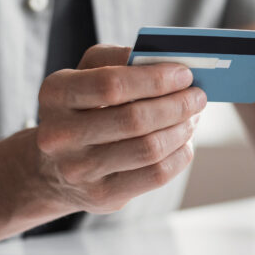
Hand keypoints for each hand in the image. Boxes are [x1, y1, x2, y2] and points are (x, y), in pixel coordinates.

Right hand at [33, 45, 206, 213]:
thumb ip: (121, 59)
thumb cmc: (85, 107)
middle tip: (198, 96)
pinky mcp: (102, 196)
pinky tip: (184, 141)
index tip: (184, 74)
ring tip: (193, 116)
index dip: (155, 79)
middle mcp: (60, 135)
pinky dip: (180, 154)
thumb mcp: (88, 73)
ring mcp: (79, 170)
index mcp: (56, 93)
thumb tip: (167, 61)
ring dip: (182, 128)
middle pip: (135, 119)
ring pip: (150, 148)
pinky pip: (157, 174)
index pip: (111, 85)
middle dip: (177, 104)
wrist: (56, 167)